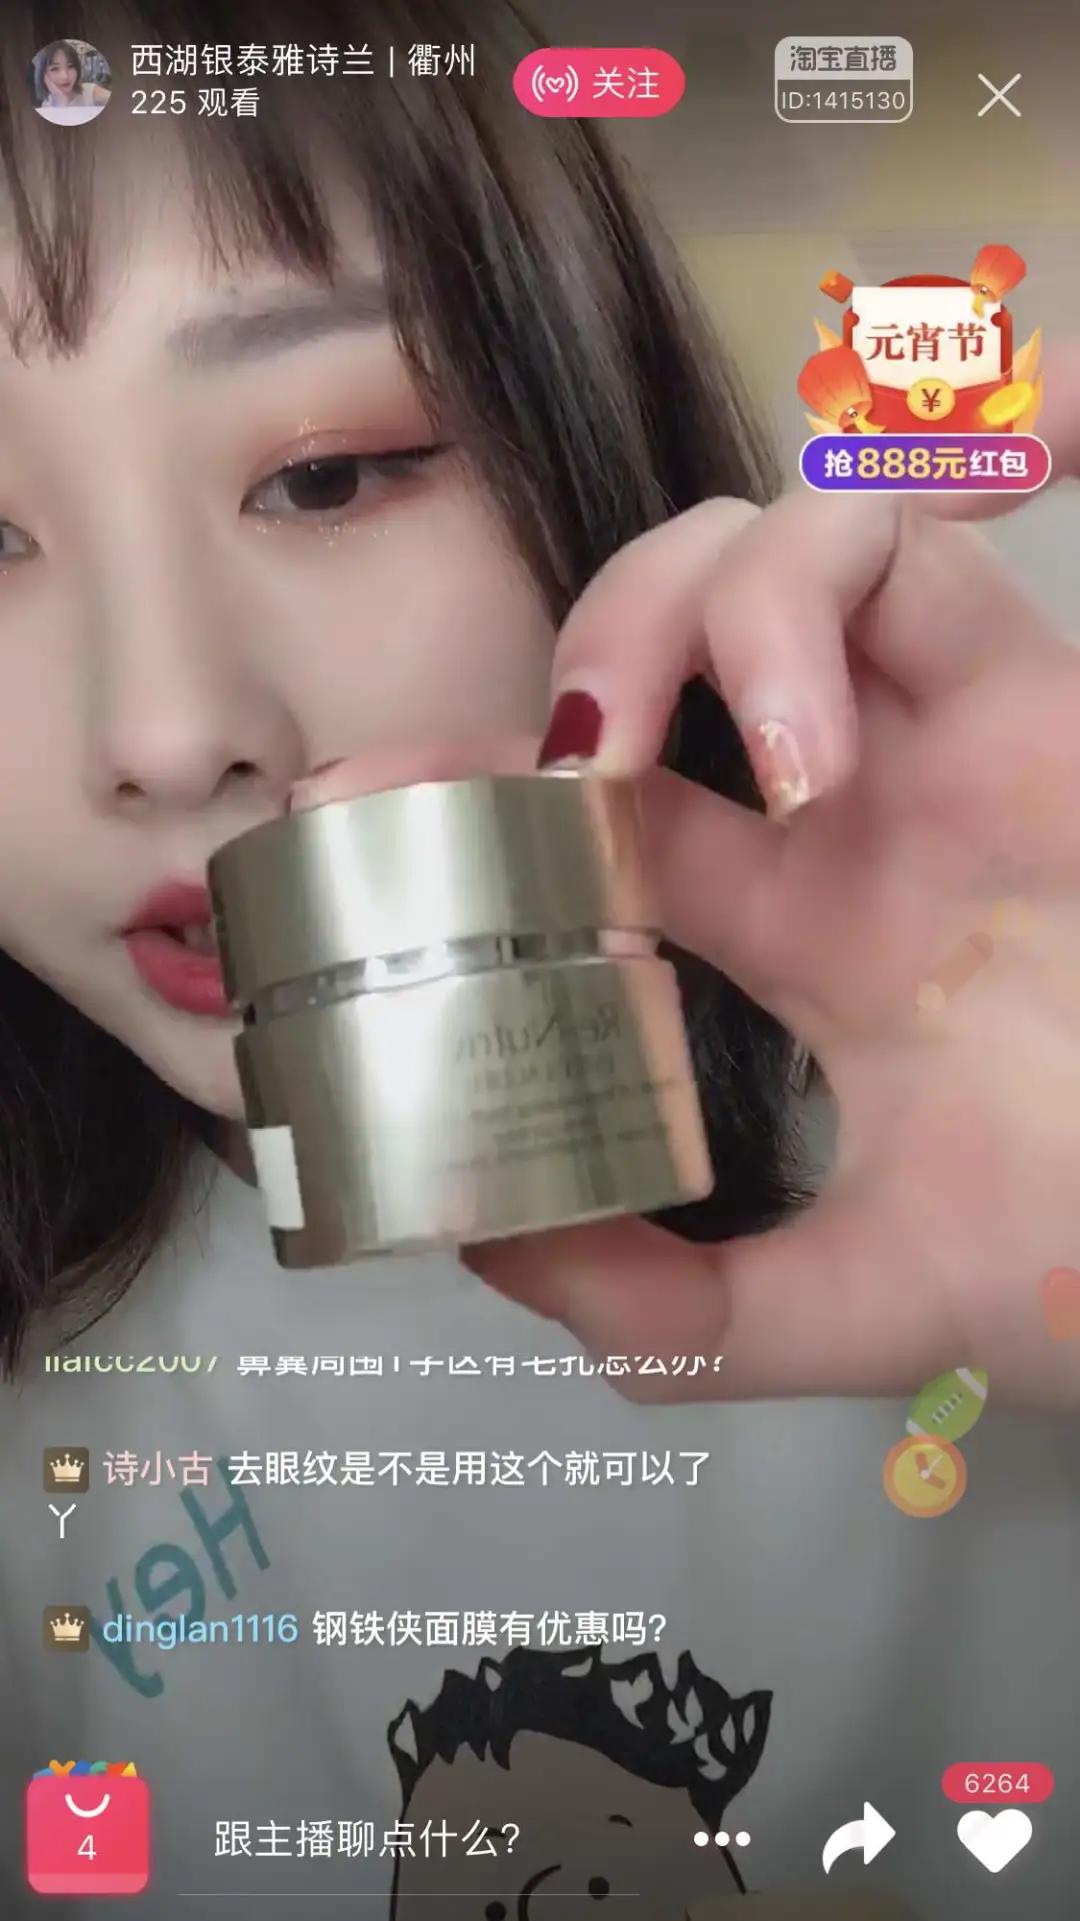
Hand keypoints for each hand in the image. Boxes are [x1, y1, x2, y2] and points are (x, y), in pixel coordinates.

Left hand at [292, 349, 1079, 1407]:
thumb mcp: (863, 1305)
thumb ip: (678, 1310)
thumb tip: (492, 1240)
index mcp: (802, 931)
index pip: (598, 806)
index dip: (469, 779)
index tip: (353, 800)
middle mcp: (858, 816)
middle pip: (674, 634)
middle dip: (586, 652)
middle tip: (566, 770)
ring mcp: (949, 743)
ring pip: (785, 544)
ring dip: (714, 603)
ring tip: (761, 756)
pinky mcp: (1044, 698)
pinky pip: (924, 532)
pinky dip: (858, 524)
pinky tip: (827, 696)